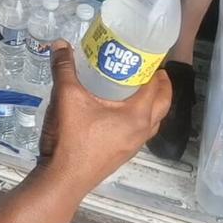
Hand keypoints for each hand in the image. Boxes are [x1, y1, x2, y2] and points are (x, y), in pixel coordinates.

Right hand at [35, 41, 171, 196]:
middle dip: (161, 86)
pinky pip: (142, 131)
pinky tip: (122, 112)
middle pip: (163, 104)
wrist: (64, 178)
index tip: (149, 55)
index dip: (155, 69)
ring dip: (153, 104)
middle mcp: (142, 131)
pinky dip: (141, 118)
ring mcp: (134, 145)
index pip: (156, 87)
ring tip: (139, 88)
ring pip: (154, 120)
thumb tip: (59, 43)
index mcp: (137, 116)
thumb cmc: (72, 138)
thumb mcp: (67, 98)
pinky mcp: (124, 154)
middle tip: (151, 70)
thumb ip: (64, 69)